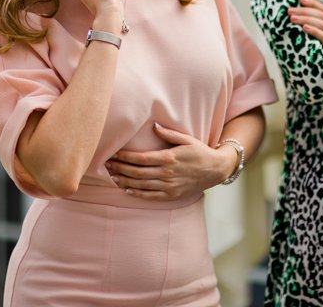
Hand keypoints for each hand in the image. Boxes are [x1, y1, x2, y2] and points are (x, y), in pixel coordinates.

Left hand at [104, 123, 235, 200]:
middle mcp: (166, 173)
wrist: (215, 170)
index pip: (140, 158)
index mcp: (168, 158)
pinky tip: (126, 189)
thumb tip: (153, 126)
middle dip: (120, 168)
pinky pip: (150, 196)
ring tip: (112, 176)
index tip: (113, 154)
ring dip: (125, 181)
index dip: (125, 157)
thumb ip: (168, 133)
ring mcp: (169, 186)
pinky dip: (137, 193)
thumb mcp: (186, 139)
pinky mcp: (172, 195)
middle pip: (137, 172)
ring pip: (141, 185)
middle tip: (106, 164)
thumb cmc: (200, 152)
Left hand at [287, 0, 322, 45]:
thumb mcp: (312, 41)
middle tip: (289, 10)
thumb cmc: (318, 57)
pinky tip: (304, 28)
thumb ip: (307, 29)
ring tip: (292, 18)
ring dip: (306, 19)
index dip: (313, 2)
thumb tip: (291, 18)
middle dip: (304, 11)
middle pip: (321, 15)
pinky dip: (314, 31)